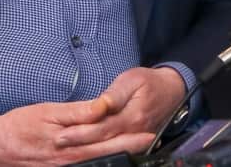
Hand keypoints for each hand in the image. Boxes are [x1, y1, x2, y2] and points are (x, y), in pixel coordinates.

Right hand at [0, 99, 152, 166]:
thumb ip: (79, 112)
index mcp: (70, 145)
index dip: (127, 139)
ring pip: (95, 163)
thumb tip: (103, 107)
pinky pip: (82, 166)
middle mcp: (69, 161)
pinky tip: (111, 154)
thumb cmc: (20, 125)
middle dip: (128, 149)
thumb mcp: (49, 111)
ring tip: (137, 147)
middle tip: (148, 142)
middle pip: (105, 155)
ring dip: (116, 155)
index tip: (147, 135)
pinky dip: (98, 161)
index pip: (105, 142)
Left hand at [55, 67, 186, 148]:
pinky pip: (116, 149)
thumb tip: (101, 105)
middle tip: (57, 143)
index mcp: (133, 116)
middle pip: (103, 142)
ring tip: (66, 149)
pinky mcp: (137, 142)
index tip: (61, 134)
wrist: (172, 90)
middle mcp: (135, 131)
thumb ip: (115, 94)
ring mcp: (137, 138)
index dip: (81, 132)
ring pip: (109, 148)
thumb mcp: (132, 79)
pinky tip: (84, 150)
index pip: (102, 128)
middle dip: (79, 144)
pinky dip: (99, 151)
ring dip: (87, 150)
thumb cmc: (149, 82)